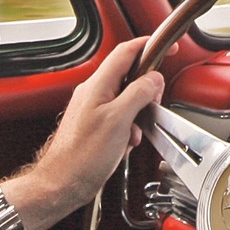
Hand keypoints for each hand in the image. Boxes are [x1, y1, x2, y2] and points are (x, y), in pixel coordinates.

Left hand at [20, 37, 164, 220]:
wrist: (62, 183)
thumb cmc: (82, 156)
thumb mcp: (118, 120)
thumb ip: (138, 94)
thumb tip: (153, 78)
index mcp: (97, 85)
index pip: (126, 52)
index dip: (149, 46)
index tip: (168, 48)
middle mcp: (94, 93)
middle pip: (129, 76)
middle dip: (146, 91)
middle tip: (152, 104)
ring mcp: (93, 108)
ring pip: (126, 99)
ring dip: (137, 114)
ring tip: (133, 132)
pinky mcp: (95, 124)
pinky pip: (120, 117)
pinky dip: (128, 128)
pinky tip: (124, 143)